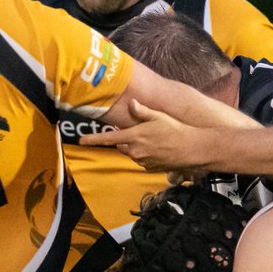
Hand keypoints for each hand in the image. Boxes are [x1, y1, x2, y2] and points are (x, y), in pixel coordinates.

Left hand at [81, 100, 203, 172]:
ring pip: (131, 153)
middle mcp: (135, 151)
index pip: (108, 139)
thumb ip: (141, 111)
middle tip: (142, 132)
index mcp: (134, 137)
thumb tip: (131, 103)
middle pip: (121, 146)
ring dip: (136, 147)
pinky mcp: (149, 168)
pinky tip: (158, 149)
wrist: (191, 148)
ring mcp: (142, 161)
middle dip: (126, 140)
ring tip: (154, 140)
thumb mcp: (158, 116)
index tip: (81, 141)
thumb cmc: (175, 129)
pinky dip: (145, 155)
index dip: (93, 139)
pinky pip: (141, 161)